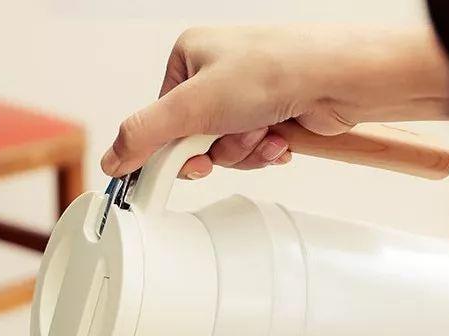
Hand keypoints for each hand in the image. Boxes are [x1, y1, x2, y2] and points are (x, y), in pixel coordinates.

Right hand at [101, 26, 448, 178]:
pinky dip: (264, 151)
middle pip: (194, 141)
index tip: (185, 164)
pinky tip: (280, 134)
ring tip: (264, 128)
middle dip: (219, 148)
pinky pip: (251, 152)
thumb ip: (145, 134)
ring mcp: (245, 96)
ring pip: (224, 150)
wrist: (337, 79)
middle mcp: (215, 74)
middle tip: (233, 137)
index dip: (174, 149)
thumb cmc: (274, 69)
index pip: (161, 121)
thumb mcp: (192, 105)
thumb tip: (111, 159)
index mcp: (188, 58)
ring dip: (245, 151)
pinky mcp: (269, 115)